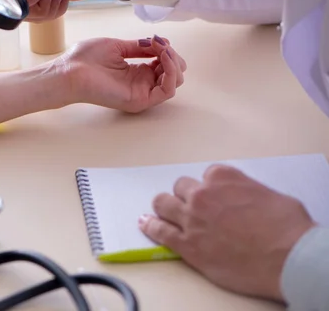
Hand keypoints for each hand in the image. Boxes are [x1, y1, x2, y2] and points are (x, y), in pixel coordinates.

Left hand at [58, 35, 185, 112]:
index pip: (164, 64)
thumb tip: (162, 42)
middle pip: (173, 74)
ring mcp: (141, 93)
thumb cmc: (85, 59)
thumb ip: (141, 46)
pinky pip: (167, 91)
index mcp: (136, 72)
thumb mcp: (118, 46)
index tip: (157, 39)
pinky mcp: (139, 100)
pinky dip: (171, 72)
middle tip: (162, 45)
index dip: (167, 50)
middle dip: (173, 56)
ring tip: (163, 50)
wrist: (69, 72)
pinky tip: (162, 57)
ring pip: (174, 82)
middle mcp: (141, 84)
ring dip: (174, 62)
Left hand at [139, 165, 315, 300]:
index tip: (217, 196)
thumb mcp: (270, 195)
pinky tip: (144, 223)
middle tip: (196, 207)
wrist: (287, 257)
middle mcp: (202, 194)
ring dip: (164, 206)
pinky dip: (150, 226)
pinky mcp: (187, 244)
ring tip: (162, 210)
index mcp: (223, 177)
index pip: (208, 175)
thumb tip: (247, 200)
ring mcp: (191, 219)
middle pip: (182, 187)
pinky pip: (160, 231)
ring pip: (164, 203)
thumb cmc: (287, 226)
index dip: (212, 187)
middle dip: (187, 195)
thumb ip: (248, 191)